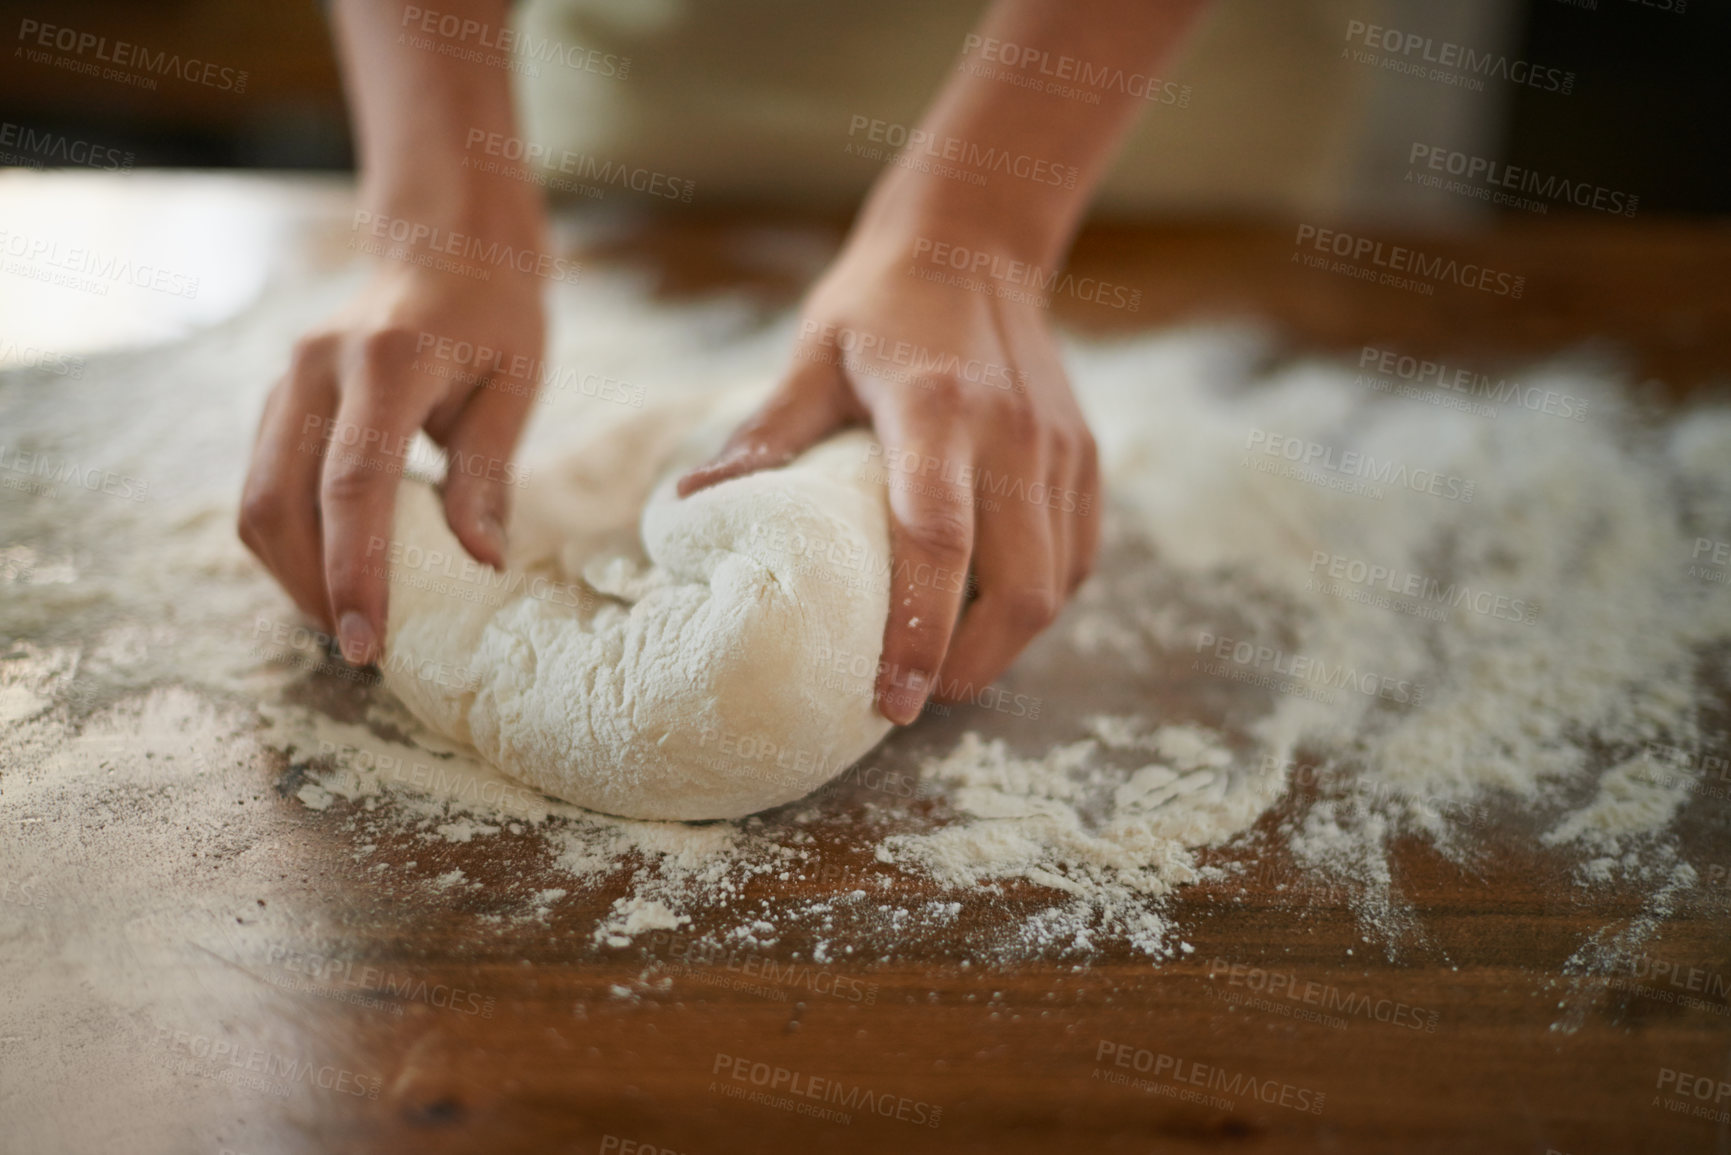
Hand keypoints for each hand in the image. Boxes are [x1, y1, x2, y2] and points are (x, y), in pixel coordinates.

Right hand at [239, 259, 544, 664]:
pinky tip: (335, 573)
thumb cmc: (495, 319)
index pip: (354, 484)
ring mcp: (288, 382)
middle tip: (364, 647)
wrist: (447, 249)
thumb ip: (489, 473)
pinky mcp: (279, 400)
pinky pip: (263, 486)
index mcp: (388, 362)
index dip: (354, 571)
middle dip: (313, 588)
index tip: (369, 641)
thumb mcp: (515, 386)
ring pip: (255, 500)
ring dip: (294, 574)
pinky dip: (292, 542)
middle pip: (280, 502)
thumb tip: (479, 562)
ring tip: (350, 619)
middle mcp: (318, 369)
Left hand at [677, 224, 1098, 723]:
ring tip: (946, 665)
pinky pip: (1076, 557)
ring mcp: (1060, 448)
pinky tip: (988, 614)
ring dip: (1006, 642)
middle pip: (1019, 587)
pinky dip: (1037, 601)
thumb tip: (688, 511)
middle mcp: (1013, 434)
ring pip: (1055, 583)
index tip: (889, 699)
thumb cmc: (879, 305)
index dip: (918, 633)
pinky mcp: (1085, 456)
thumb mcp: (813, 357)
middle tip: (914, 697)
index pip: (937, 541)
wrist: (973, 241)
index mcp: (938, 409)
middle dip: (973, 665)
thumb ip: (765, 438)